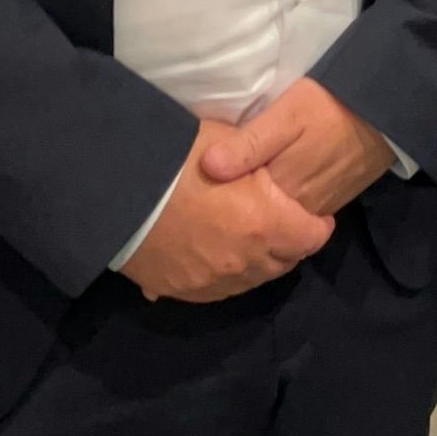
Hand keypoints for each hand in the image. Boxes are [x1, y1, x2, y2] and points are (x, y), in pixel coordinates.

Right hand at [120, 118, 332, 303]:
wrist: (117, 189)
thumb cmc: (179, 156)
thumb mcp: (231, 145)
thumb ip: (260, 162)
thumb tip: (271, 175)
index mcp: (264, 224)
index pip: (310, 237)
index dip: (318, 225)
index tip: (318, 214)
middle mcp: (243, 261)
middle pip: (283, 263)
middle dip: (291, 244)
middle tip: (287, 224)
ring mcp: (211, 281)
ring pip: (252, 280)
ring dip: (260, 262)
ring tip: (255, 239)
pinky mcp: (181, 290)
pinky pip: (217, 290)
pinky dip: (226, 274)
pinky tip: (219, 255)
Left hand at [198, 79, 393, 218]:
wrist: (382, 108)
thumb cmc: (328, 106)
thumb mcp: (285, 116)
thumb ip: (248, 145)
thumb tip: (207, 168)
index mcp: (281, 190)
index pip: (239, 212)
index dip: (214, 208)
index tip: (192, 203)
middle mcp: (297, 209)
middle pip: (258, 221)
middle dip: (233, 217)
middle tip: (203, 206)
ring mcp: (316, 208)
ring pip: (278, 222)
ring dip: (257, 216)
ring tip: (228, 204)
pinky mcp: (331, 201)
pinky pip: (298, 216)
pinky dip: (280, 212)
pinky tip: (266, 197)